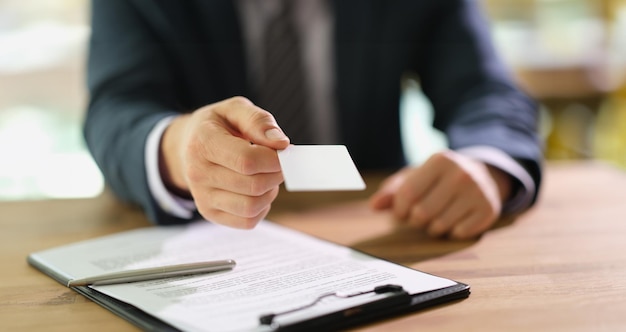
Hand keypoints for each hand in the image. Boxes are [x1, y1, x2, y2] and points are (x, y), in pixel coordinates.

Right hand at [160, 96, 289, 228]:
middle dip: (276, 174)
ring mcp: (202, 197)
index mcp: (203, 143)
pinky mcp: (210, 213)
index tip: (281, 152)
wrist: (190, 144)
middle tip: (277, 163)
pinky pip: (248, 221)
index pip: (247, 161)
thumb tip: (281, 143)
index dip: (273, 159)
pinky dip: (261, 207)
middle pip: (253, 185)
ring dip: (270, 192)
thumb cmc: (219, 125)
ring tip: (266, 175)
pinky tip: (258, 191)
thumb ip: (258, 121)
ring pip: (252, 206)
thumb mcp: (235, 109)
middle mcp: (198, 173)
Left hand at [369, 150, 511, 238]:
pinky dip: (452, 232)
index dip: (399, 210)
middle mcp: (461, 173)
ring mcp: (478, 191)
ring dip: (432, 228)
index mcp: (440, 160)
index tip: (401, 212)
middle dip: (415, 220)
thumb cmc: (439, 179)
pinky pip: (459, 234)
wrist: (482, 176)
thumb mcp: (415, 177)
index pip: (407, 194)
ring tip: (437, 216)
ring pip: (440, 226)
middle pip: (422, 213)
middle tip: (420, 216)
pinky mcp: (489, 209)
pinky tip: (456, 219)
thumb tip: (374, 205)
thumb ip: (392, 190)